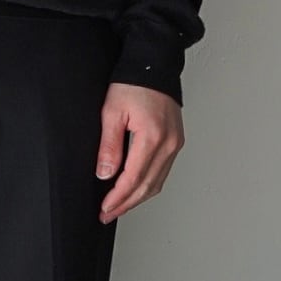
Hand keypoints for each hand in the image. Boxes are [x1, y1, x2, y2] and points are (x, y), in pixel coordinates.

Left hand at [96, 84, 183, 222]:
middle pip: (147, 186)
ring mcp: (175, 144)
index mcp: (153, 137)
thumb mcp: (112, 112)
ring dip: (137, 198)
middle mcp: (169, 144)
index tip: (105, 208)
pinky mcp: (175, 142)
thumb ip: (109, 146)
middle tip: (108, 215)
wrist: (154, 66)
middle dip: (126, 204)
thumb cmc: (133, 83)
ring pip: (157, 183)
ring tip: (119, 207)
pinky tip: (135, 190)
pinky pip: (162, 172)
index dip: (118, 198)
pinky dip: (148, 185)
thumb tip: (105, 174)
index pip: (133, 178)